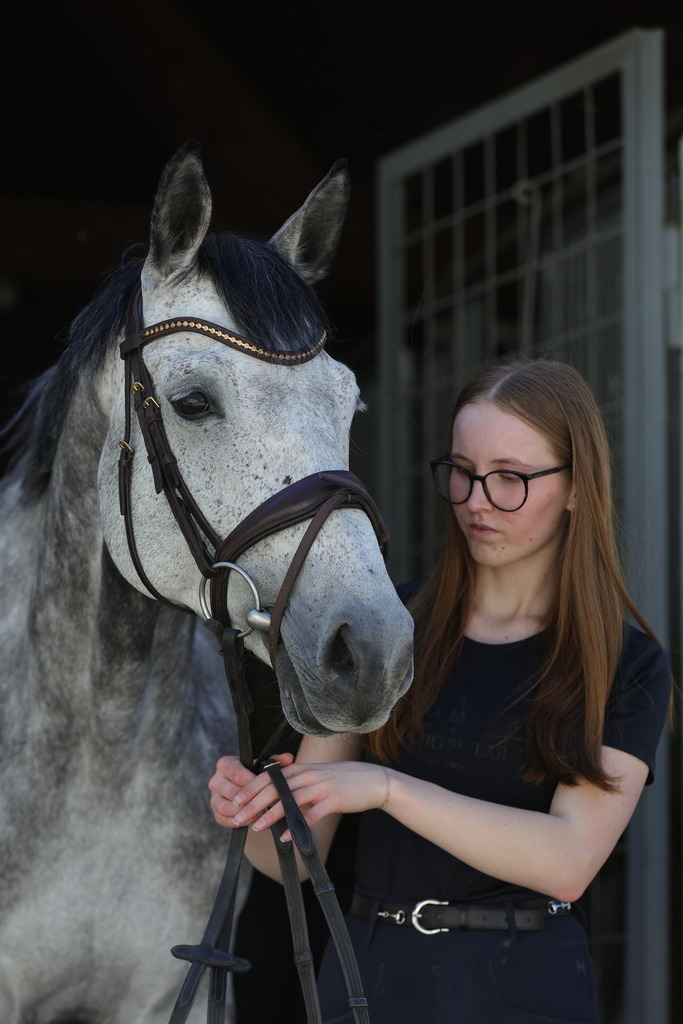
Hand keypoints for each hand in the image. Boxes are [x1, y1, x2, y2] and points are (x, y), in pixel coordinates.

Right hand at [208, 752, 294, 827]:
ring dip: (244, 812)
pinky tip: (253, 820)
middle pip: (231, 792)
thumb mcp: (264, 767)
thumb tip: (287, 758)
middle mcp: (216, 780)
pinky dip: (239, 822)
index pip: (237, 774)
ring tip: (260, 813)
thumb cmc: (256, 775)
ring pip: (225, 807)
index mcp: (225, 765)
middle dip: (250, 800)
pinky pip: (225, 820)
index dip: (253, 783)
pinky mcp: (216, 813)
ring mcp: (214, 798)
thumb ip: (275, 761)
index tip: (267, 788)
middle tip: (265, 804)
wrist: (247, 788)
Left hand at [222, 759, 389, 839]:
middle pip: (274, 788)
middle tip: (237, 817)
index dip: (250, 788)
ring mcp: (320, 787)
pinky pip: (310, 815)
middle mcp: (307, 775)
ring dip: (270, 815)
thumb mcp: (315, 776)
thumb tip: (275, 798)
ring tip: (255, 827)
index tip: (235, 800)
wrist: (372, 780)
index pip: (269, 776)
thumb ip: (296, 784)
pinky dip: (296, 826)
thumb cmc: (342, 780)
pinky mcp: (332, 801)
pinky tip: (285, 836)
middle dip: (253, 803)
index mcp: (301, 768)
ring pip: (288, 800)